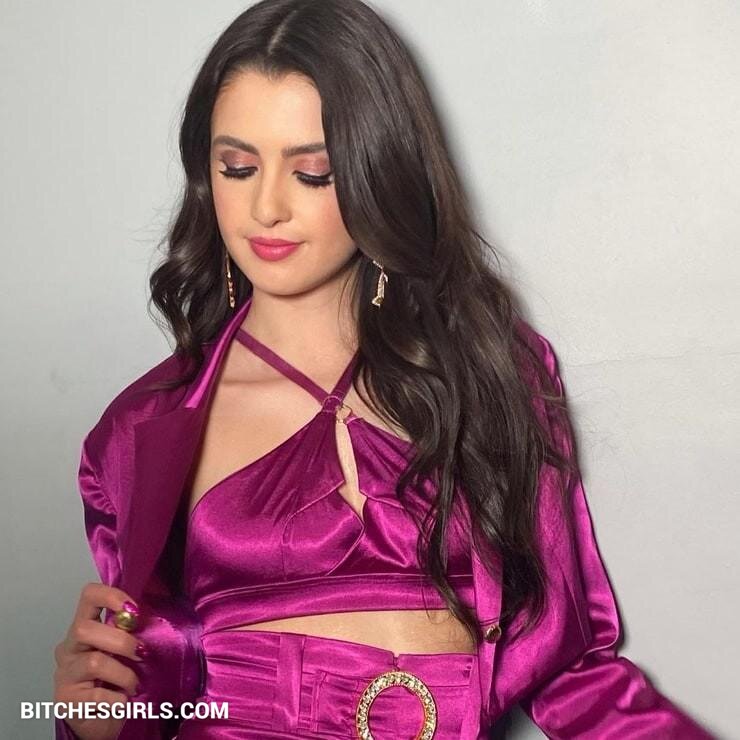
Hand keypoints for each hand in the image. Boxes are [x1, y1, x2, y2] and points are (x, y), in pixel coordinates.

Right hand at [53, 582, 143, 739]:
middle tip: (142, 654)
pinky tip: (123, 701)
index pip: (88, 596)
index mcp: (86, 628)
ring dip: (124, 674)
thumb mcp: (127, 651)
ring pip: (94, 661)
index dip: (111, 596)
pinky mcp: (66, 700)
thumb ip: (132, 633)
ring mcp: (64, 674)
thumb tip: (152, 620)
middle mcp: (69, 647)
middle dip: (122, 641)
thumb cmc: (120, 681)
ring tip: (135, 685)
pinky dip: (118, 698)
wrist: (108, 722)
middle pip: (84, 628)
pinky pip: (97, 694)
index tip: (134, 610)